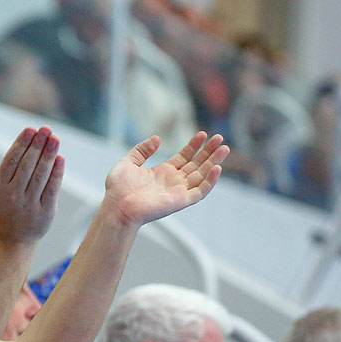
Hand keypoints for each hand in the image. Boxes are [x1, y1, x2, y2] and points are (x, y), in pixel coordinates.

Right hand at [0, 126, 63, 243]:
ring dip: (48, 155)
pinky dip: (57, 173)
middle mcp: (13, 196)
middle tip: (46, 129)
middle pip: (27, 166)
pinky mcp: (45, 212)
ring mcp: (30, 204)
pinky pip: (51, 189)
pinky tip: (60, 158)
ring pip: (40, 175)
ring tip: (54, 138)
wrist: (11, 237)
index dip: (22, 144)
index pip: (11, 161)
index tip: (31, 129)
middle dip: (37, 146)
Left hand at [102, 131, 229, 226]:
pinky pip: (200, 191)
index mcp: (162, 172)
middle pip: (196, 164)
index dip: (194, 146)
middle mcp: (172, 181)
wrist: (116, 207)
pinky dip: (210, 181)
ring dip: (214, 162)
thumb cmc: (118, 189)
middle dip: (208, 152)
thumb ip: (141, 150)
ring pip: (202, 175)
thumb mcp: (128, 163)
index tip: (203, 134)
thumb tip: (157, 138)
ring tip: (224, 148)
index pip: (184, 157)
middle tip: (219, 138)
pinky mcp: (181, 201)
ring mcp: (178, 191)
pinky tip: (217, 168)